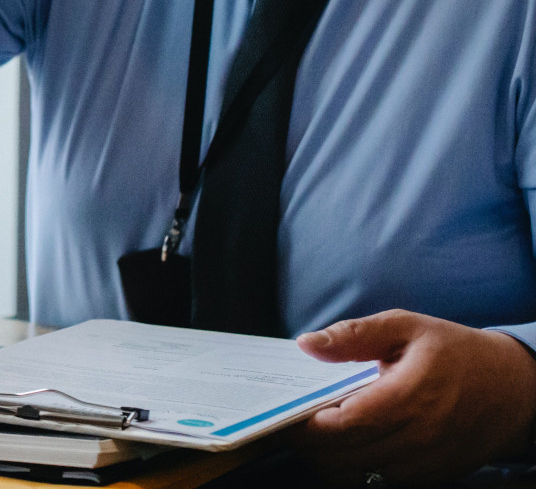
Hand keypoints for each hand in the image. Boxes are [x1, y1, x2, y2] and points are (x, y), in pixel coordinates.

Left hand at [295, 309, 535, 483]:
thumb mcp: (407, 327)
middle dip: (311, 446)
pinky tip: (346, 449)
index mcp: (412, 395)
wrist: (515, 389)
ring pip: (360, 476)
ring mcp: (429, 461)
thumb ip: (354, 335)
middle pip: (347, 455)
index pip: (346, 423)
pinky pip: (382, 483)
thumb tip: (307, 344)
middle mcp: (422, 435)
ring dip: (330, 462)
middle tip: (291, 428)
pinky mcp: (435, 475)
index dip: (309, 425)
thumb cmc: (457, 353)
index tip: (288, 414)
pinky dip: (356, 471)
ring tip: (314, 439)